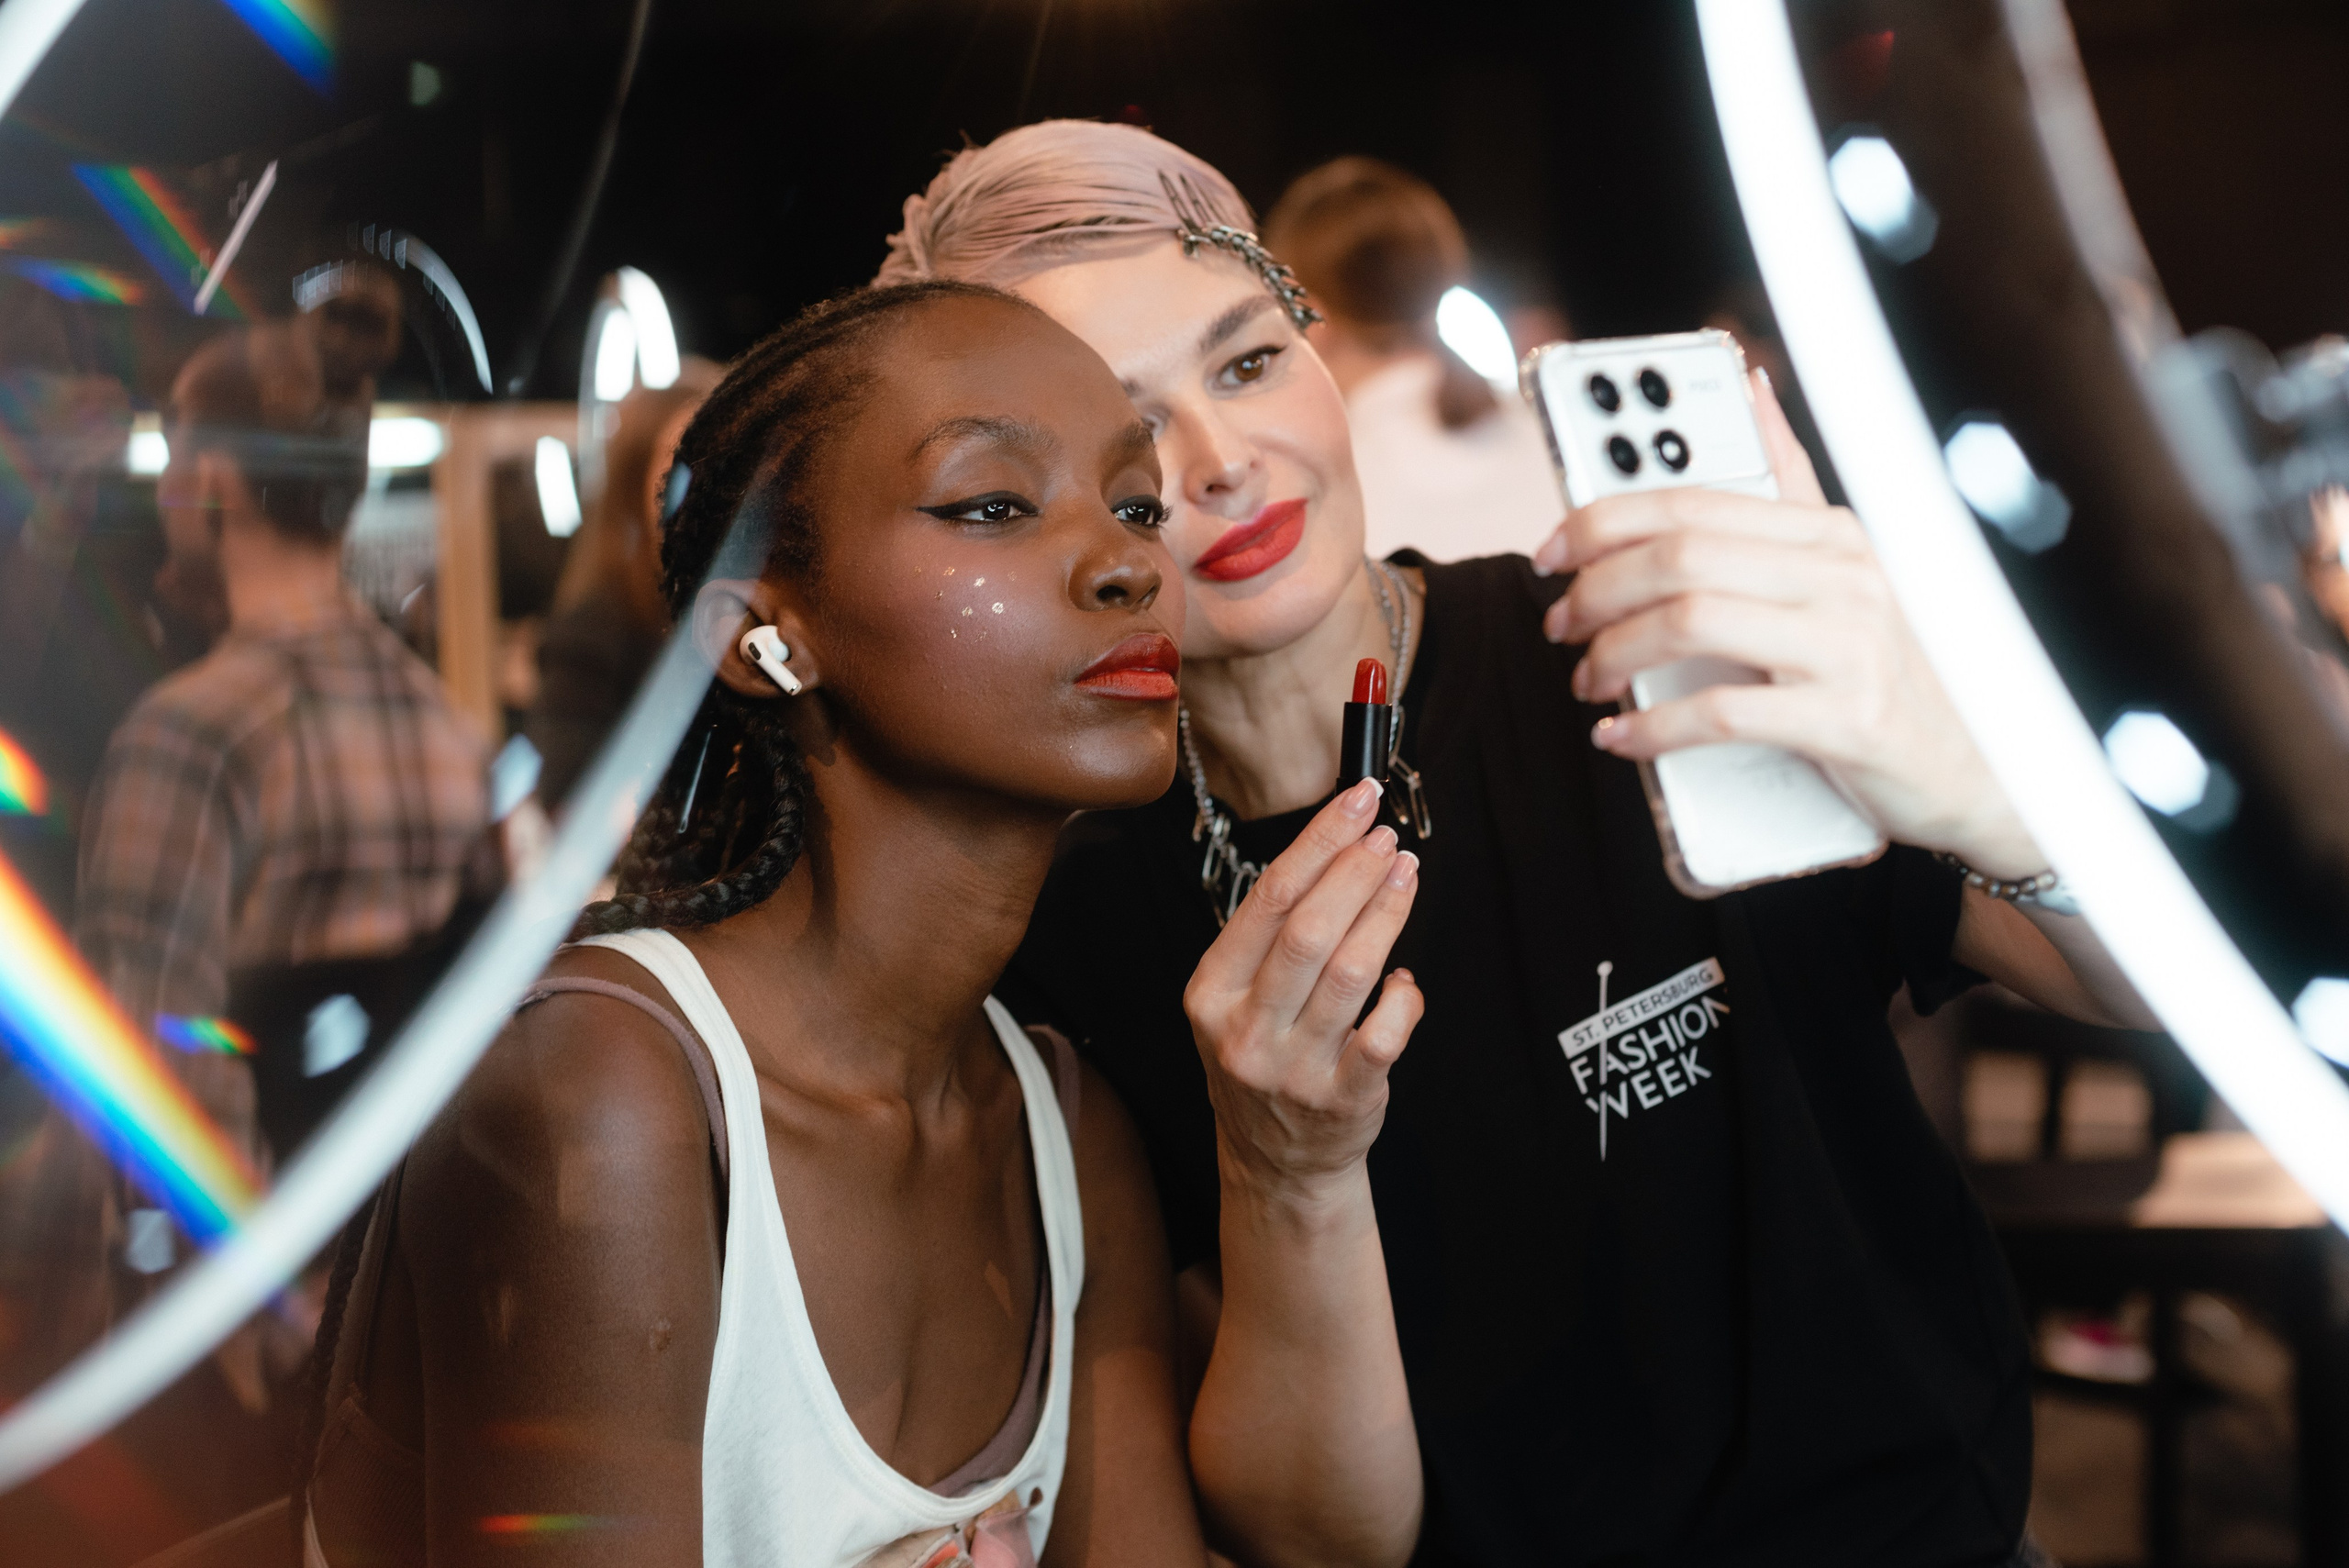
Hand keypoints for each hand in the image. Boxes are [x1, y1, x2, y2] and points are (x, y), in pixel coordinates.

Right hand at [1183, 779, 1424, 1202]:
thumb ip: (1268, 939)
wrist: (1275, 1164)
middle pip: (1308, 929)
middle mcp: (1244, 1030)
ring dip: (1385, 913)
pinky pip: (1386, 1033)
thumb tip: (1332, 851)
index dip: (1318, 842)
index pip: (1267, 899)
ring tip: (1406, 875)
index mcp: (1210, 993)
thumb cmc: (1263, 1061)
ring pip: (1349, 972)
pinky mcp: (1343, 1099)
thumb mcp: (1235, 1001)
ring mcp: (1293, 1068)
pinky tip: (1404, 976)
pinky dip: (1403, 995)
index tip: (1355, 803)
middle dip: (1355, 871)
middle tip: (1387, 837)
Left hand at [1531, 370, 2042, 876]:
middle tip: (1561, 625)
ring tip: (1589, 680)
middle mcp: (1843, 575)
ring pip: (1694, 621)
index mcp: (1829, 533)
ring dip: (1616, 654)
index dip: (1603, 520)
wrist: (1973, 769)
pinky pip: (1724, 713)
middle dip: (1597, 589)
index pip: (1692, 502)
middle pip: (1681, 557)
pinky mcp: (1847, 720)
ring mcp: (1849, 646)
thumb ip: (1790, 483)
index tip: (1551, 552)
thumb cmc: (1885, 670)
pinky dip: (1655, 727)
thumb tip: (1751, 386)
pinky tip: (1622, 737)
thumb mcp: (1844, 568)